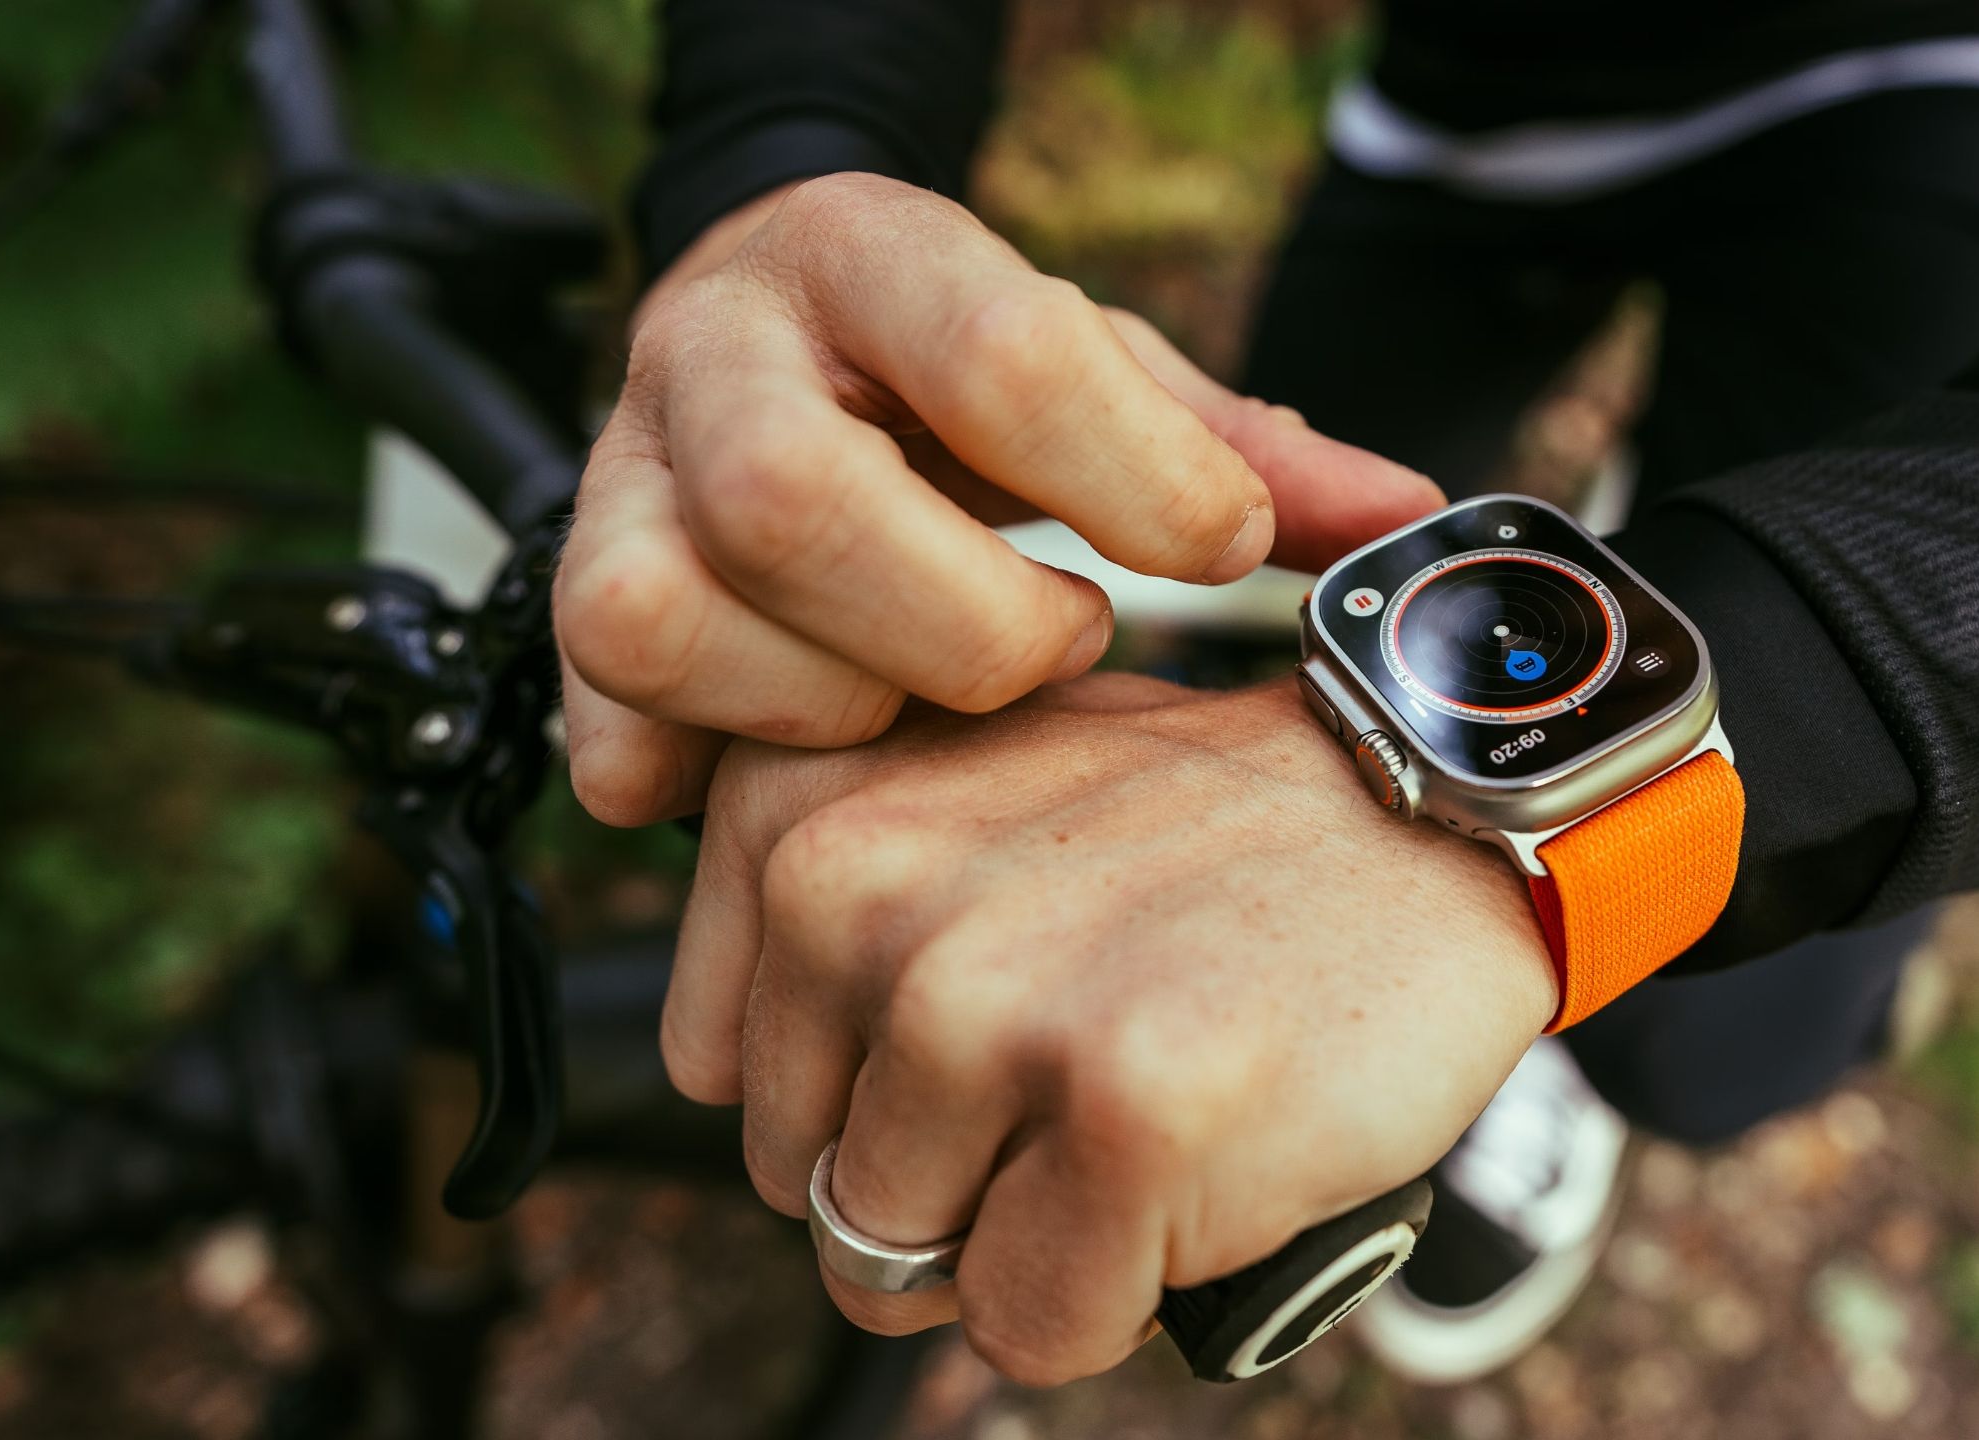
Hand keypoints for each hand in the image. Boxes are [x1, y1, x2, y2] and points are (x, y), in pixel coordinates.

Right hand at [554, 175, 1442, 824]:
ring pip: (665, 612)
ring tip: (928, 697)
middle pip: (788, 495)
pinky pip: (603, 723)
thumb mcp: (1098, 372)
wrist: (772, 337)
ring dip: (834, 701)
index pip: (991, 350)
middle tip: (1058, 644)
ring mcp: (617, 477)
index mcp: (869, 258)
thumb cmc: (955, 375)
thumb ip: (1238, 445)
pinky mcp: (571, 596)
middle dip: (959, 618)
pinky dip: (712, 774)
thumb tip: (1408, 522)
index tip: (1220, 548)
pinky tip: (812, 763)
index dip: (1129, 474)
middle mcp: (714, 352)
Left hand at [670, 674, 1556, 1383]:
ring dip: (1034, 1229)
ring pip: (908, 1267)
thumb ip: (826, 925)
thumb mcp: (964, 797)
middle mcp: (859, 893)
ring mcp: (987, 1003)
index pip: (723, 1087)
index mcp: (796, 812)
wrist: (1428, 806)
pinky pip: (1037, 1326)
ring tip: (1143, 1093)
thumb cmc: (1202, 831)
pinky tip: (1199, 1151)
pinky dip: (1122, 1287)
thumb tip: (762, 1114)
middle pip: (816, 1189)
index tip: (994, 1011)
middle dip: (949, 1172)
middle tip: (1088, 1055)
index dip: (870, 1091)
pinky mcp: (1123, 1113)